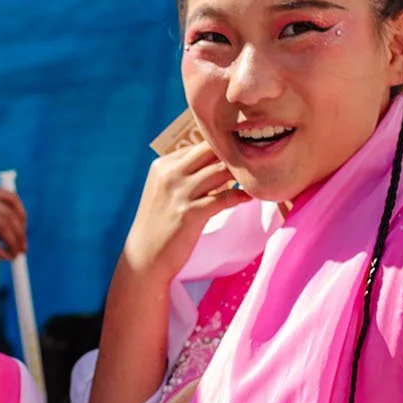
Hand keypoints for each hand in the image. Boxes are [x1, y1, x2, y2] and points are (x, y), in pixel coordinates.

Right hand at [0, 181, 26, 259]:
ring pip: (2, 225)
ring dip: (12, 243)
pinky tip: (1, 258)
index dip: (22, 218)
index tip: (23, 234)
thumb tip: (13, 235)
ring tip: (14, 255)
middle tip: (22, 250)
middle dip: (20, 234)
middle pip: (9, 214)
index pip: (11, 199)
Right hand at [120, 142, 244, 285]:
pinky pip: (224, 198)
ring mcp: (179, 193)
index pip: (199, 145)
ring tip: (257, 178)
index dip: (223, 149)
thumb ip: (185, 174)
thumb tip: (218, 163)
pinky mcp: (190, 213)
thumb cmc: (160, 224)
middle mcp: (170, 174)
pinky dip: (240, 195)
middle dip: (234, 153)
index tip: (241, 155)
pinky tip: (249, 197)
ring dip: (241, 174)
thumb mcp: (165, 191)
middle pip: (210, 150)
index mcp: (163, 165)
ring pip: (220, 171)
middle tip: (253, 162)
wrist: (145, 257)